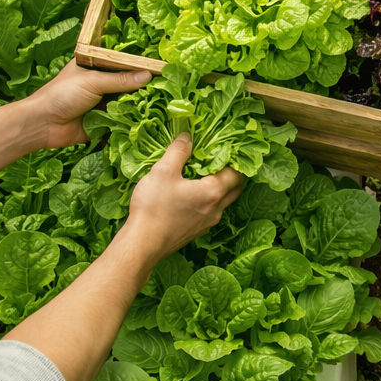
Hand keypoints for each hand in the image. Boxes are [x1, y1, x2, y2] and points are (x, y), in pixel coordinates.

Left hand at [22, 60, 151, 149]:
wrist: (42, 124)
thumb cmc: (62, 94)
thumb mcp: (93, 82)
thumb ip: (121, 80)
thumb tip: (148, 76)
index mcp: (96, 65)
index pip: (123, 61)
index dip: (140, 64)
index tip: (162, 66)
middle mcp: (101, 82)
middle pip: (128, 82)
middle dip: (144, 86)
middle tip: (169, 87)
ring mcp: (103, 102)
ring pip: (127, 102)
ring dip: (139, 105)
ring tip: (164, 103)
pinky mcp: (103, 121)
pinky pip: (122, 120)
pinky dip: (132, 121)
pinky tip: (150, 120)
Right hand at [126, 134, 242, 258]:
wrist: (142, 244)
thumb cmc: (154, 207)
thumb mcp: (163, 171)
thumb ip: (178, 151)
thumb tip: (187, 136)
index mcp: (213, 192)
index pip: (237, 173)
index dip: (235, 160)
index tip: (228, 149)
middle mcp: (216, 209)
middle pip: (235, 188)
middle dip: (232, 174)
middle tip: (221, 160)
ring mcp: (207, 223)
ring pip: (223, 202)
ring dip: (220, 188)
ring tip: (206, 175)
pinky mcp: (197, 232)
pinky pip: (211, 212)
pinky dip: (209, 201)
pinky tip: (193, 194)